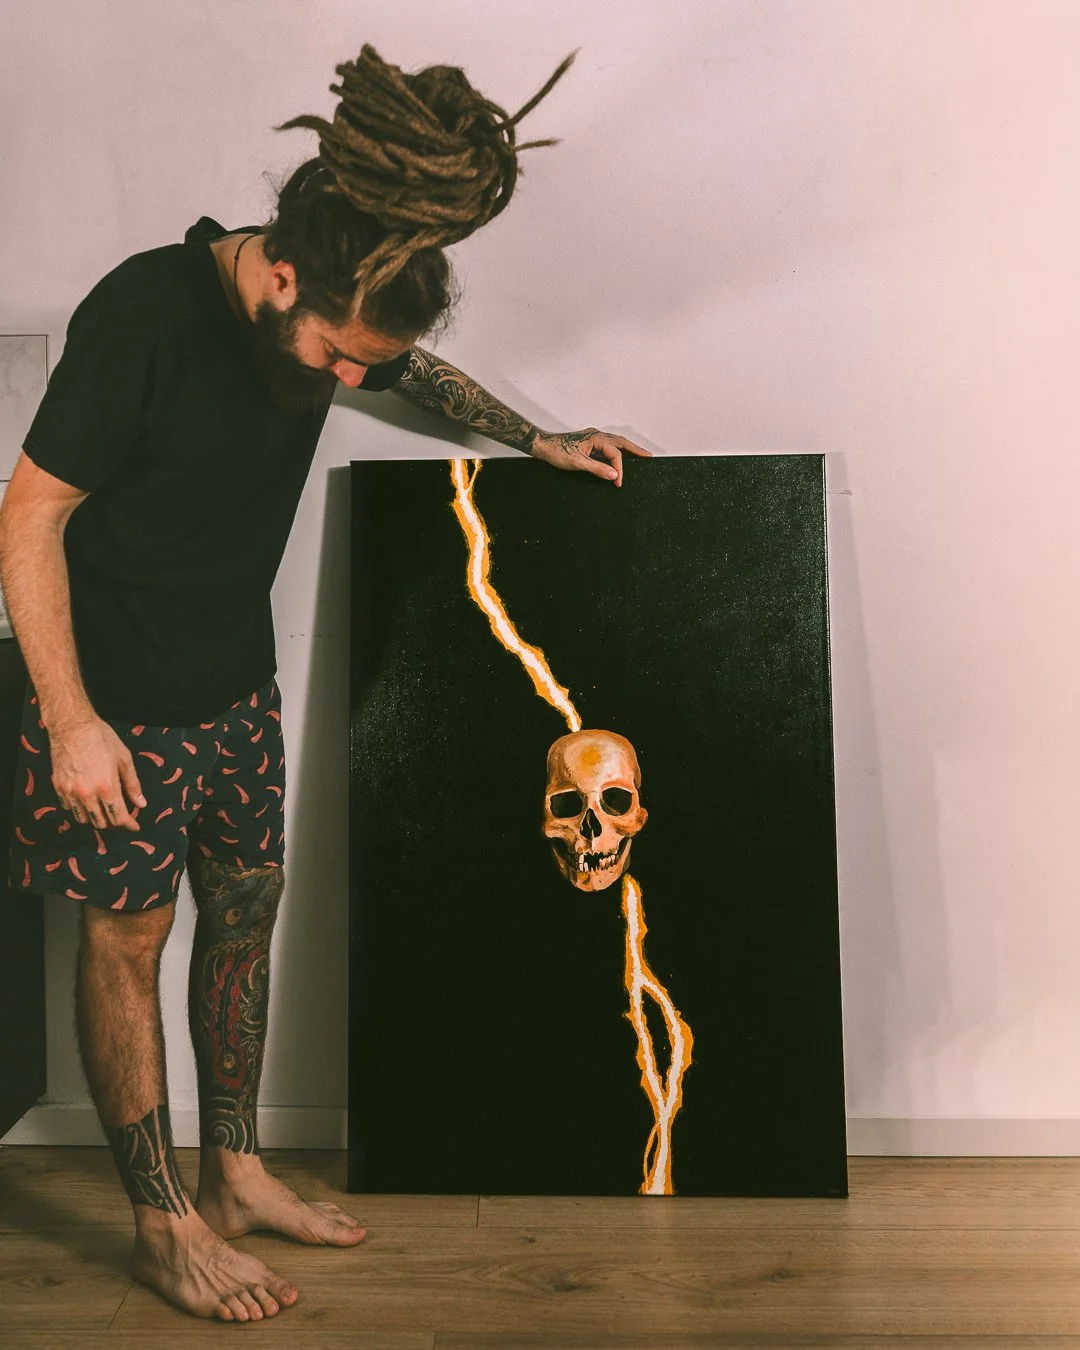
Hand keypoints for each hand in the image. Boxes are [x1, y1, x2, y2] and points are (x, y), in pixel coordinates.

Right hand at [49, 716, 146, 830]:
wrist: (72, 726)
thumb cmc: (101, 739)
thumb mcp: (124, 759)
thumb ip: (133, 785)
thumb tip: (141, 803)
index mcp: (107, 788)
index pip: (119, 817)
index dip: (129, 825)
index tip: (134, 826)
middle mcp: (87, 794)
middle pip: (101, 823)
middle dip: (114, 823)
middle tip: (121, 817)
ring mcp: (70, 792)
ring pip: (84, 819)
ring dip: (96, 820)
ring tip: (105, 811)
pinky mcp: (58, 787)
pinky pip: (69, 809)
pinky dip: (80, 810)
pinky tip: (88, 803)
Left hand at [529, 428, 651, 486]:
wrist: (542, 446)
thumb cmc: (557, 452)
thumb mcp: (578, 463)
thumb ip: (598, 469)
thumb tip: (614, 475)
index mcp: (596, 438)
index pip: (615, 454)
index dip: (619, 469)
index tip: (619, 482)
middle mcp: (597, 435)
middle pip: (621, 442)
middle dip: (636, 450)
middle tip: (648, 456)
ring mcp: (593, 437)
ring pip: (615, 442)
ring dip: (627, 448)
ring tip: (639, 455)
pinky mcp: (589, 441)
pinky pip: (608, 444)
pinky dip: (616, 450)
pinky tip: (618, 456)